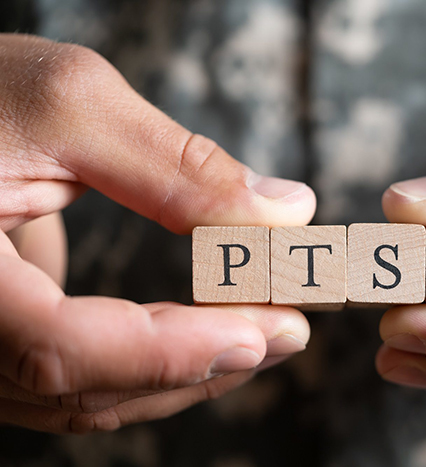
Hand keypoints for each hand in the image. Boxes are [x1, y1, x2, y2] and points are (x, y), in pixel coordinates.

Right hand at [0, 34, 315, 432]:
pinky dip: (154, 363)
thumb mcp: (70, 107)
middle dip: (199, 366)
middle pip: (85, 387)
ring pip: (89, 395)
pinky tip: (209, 333)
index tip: (261, 333)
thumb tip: (285, 211)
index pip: (57, 349)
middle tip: (290, 330)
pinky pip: (84, 375)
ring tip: (267, 332)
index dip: (167, 352)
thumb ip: (178, 165)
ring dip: (186, 374)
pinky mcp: (9, 335)